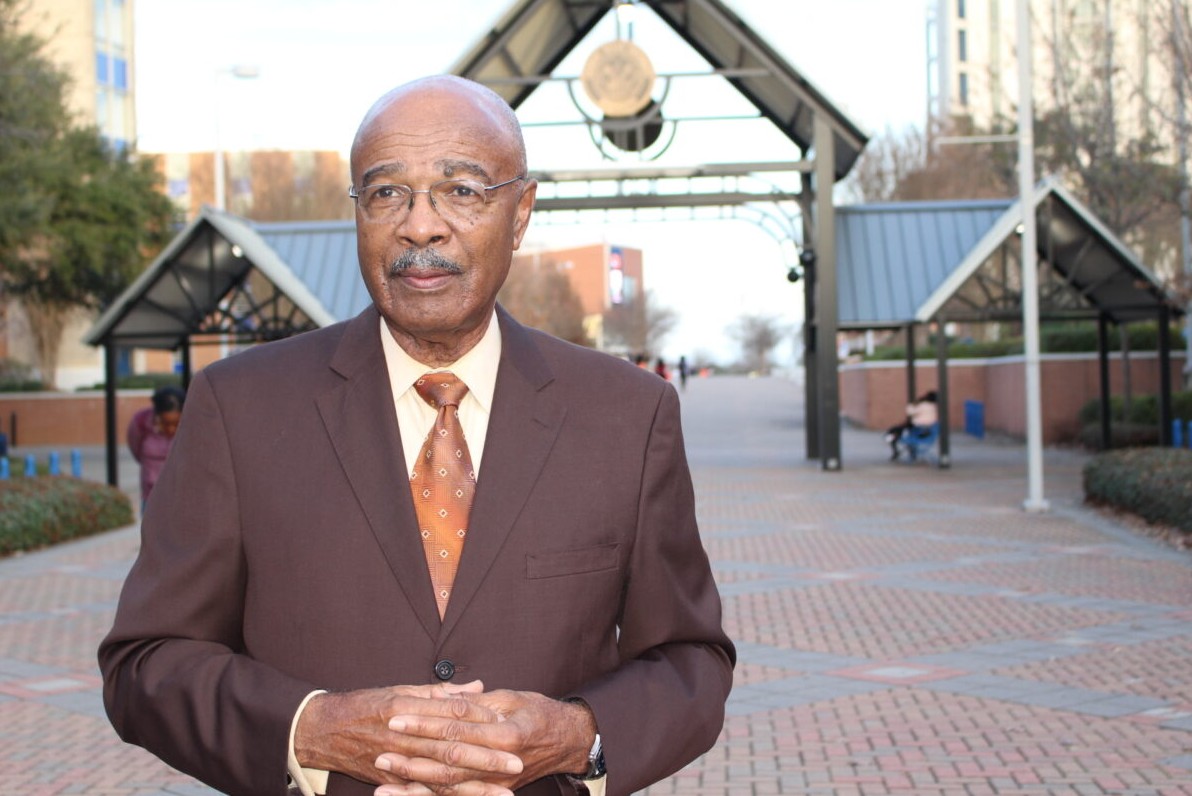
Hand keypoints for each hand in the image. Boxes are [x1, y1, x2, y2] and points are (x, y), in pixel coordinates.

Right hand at [294, 681, 522, 792]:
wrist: (321, 730)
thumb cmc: (365, 705)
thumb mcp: (401, 689)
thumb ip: (440, 691)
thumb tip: (477, 687)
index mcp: (407, 706)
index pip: (452, 713)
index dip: (482, 719)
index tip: (508, 724)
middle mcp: (402, 734)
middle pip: (451, 748)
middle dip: (486, 758)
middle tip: (517, 763)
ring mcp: (394, 760)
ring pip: (440, 777)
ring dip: (473, 787)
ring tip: (503, 793)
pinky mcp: (388, 780)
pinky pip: (420, 793)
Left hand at [375, 689, 595, 793]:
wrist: (570, 742)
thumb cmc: (541, 714)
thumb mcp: (512, 699)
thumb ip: (477, 702)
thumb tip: (445, 698)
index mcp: (505, 733)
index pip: (456, 728)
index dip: (424, 723)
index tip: (396, 716)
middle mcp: (500, 762)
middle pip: (448, 760)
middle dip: (412, 756)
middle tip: (381, 750)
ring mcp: (497, 781)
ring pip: (450, 786)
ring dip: (415, 784)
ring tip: (385, 780)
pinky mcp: (494, 791)